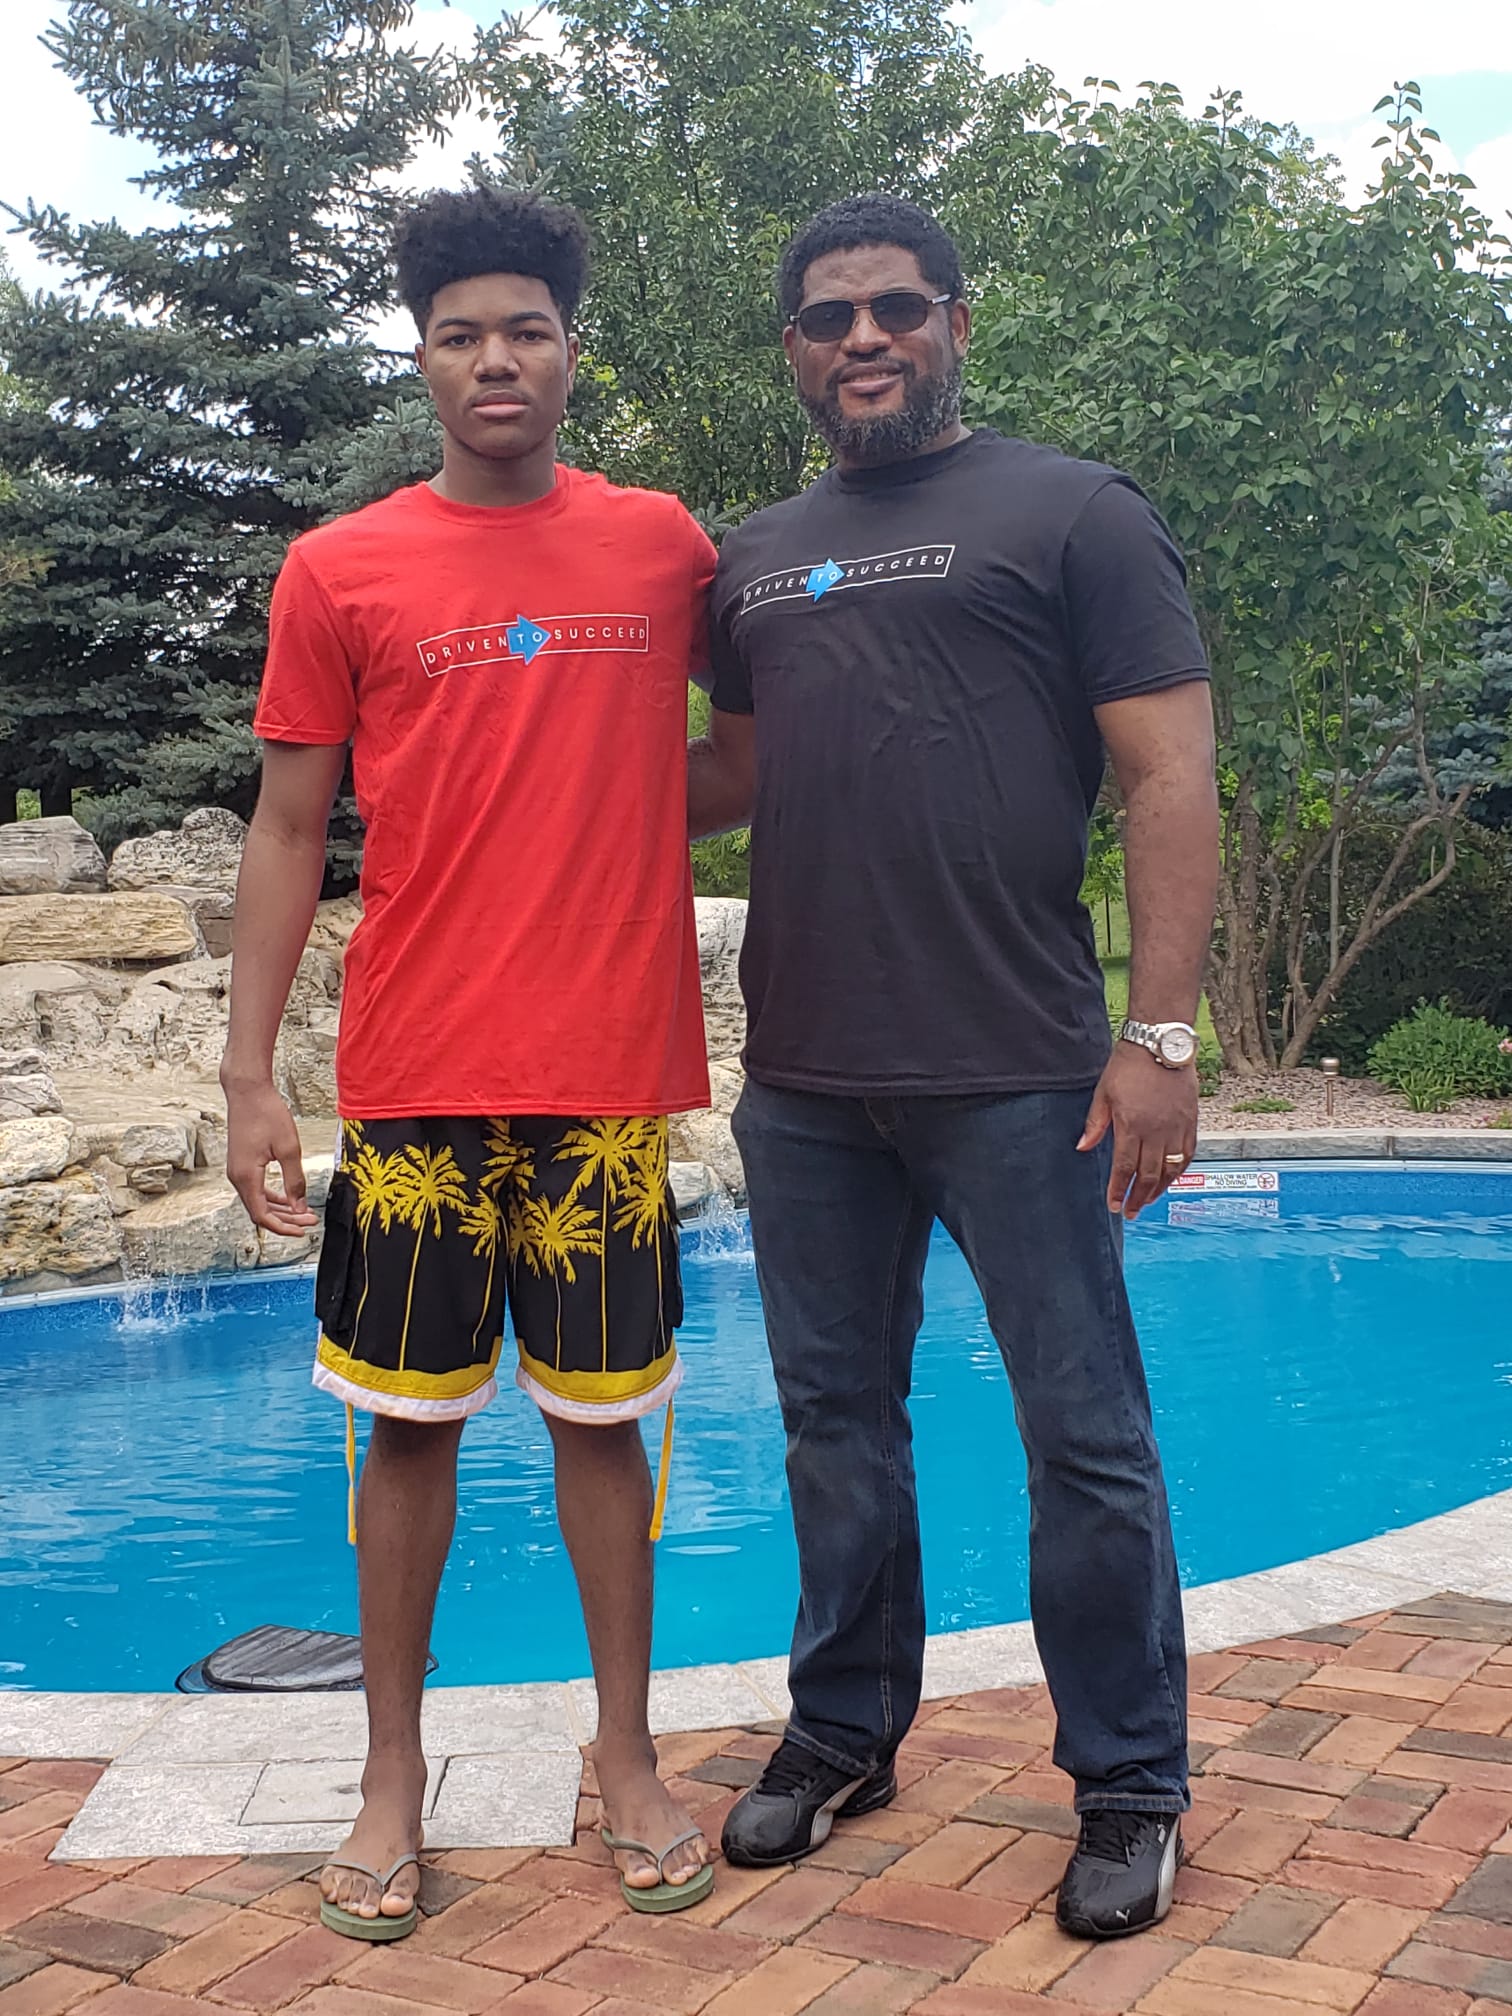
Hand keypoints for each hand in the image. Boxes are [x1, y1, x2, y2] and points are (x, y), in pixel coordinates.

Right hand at [224, 1080, 319, 1235]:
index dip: (283, 1227)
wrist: (247, 1091)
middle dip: (286, 1220)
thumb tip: (300, 1207)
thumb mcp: (288, 1148)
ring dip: (281, 1209)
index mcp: (246, 1177)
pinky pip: (256, 1189)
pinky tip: (289, 1197)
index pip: (262, 1216)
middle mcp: (236, 1177)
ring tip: (303, 1211)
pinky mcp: (241, 1164)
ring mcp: (237, 1171)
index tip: (304, 1230)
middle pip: (260, 1212)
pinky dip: (272, 1197)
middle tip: (310, 1221)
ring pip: (258, 1201)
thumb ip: (295, 1180)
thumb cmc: (266, 1113)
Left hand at [1078, 1043, 1196, 1219]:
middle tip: (1131, 1212)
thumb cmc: (1128, 1066)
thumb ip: (1095, 1124)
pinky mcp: (1191, 1122)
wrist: (1160, 1043)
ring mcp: (1176, 1127)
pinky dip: (1178, 1171)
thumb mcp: (1103, 1093)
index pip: (1124, 1167)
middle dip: (1138, 1197)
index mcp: (1131, 1125)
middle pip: (1148, 1175)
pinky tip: (1169, 1179)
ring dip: (1158, 1189)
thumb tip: (1082, 1148)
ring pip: (1169, 1169)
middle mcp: (1156, 1131)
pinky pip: (1187, 1155)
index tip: (1114, 1205)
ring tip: (1148, 1201)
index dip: (1119, 1189)